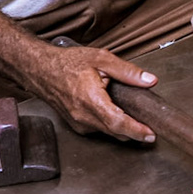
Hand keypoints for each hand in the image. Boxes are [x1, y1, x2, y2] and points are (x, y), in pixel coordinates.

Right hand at [30, 43, 157, 142]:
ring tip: (136, 120)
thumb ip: (127, 71)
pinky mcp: (76, 125)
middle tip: (150, 128)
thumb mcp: (101, 59)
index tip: (151, 134)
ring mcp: (78, 123)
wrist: (40, 69)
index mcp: (91, 100)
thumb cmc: (67, 63)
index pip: (118, 123)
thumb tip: (149, 80)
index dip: (137, 131)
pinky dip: (110, 125)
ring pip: (107, 132)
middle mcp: (83, 116)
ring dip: (122, 129)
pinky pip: (98, 129)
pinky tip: (115, 114)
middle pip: (115, 132)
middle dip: (135, 133)